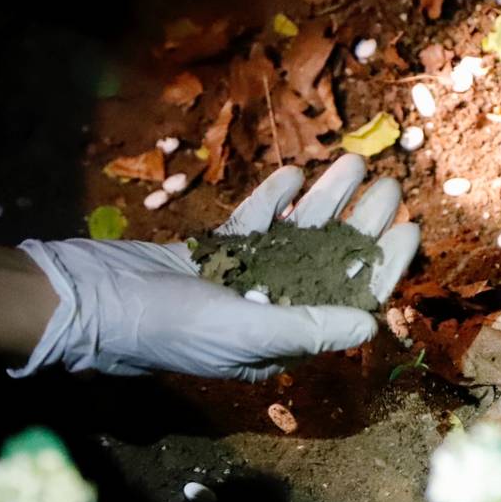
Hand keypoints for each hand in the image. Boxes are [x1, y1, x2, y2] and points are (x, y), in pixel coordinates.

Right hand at [12, 155, 418, 380]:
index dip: (381, 265)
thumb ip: (308, 326)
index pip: (347, 299)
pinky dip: (274, 200)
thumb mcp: (243, 332)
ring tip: (351, 162)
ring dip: (324, 200)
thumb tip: (371, 323)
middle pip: (330, 260)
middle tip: (390, 183)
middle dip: (361, 222)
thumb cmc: (168, 326)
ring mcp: (241, 277)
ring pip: (296, 234)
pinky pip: (255, 223)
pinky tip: (293, 174)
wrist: (92, 299)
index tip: (408, 228)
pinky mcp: (213, 251)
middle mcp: (268, 308)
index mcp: (281, 339)